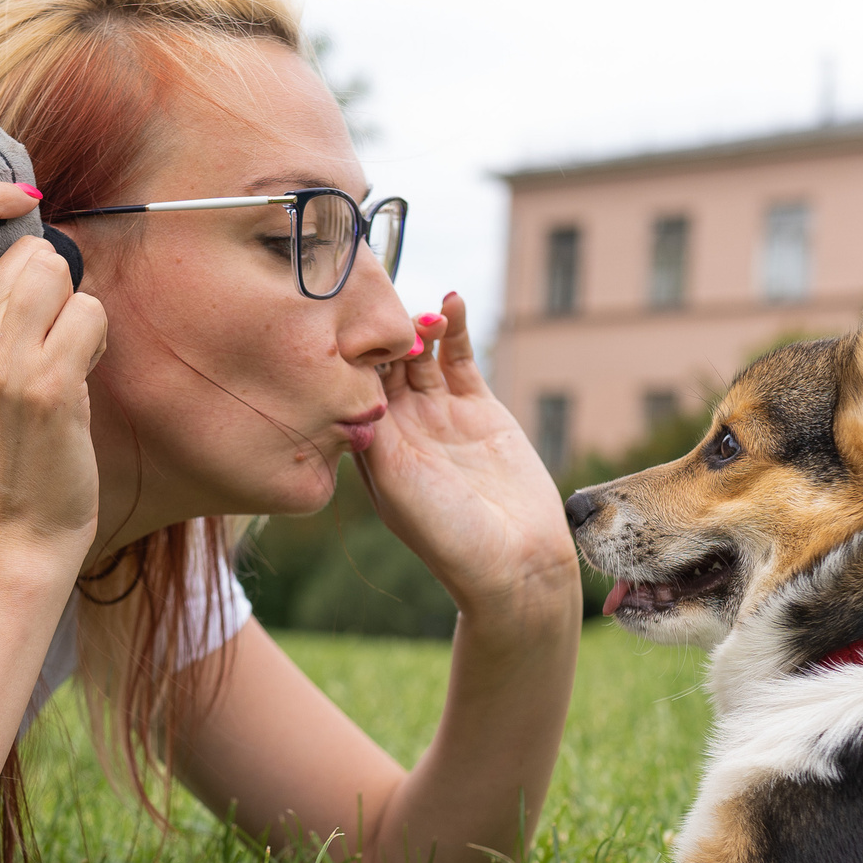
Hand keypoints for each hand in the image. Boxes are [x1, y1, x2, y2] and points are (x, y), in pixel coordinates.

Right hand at [0, 182, 107, 568]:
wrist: (9, 531)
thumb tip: (9, 243)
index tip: (18, 200)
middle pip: (28, 252)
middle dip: (53, 280)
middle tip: (48, 331)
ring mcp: (2, 362)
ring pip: (60, 275)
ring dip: (75, 309)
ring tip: (62, 355)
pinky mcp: (48, 385)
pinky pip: (90, 316)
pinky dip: (94, 340)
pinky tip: (78, 376)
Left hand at [361, 293, 577, 616]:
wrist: (514, 559)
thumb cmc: (446, 532)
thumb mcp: (393, 481)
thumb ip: (372, 429)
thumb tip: (350, 376)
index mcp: (370, 446)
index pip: (349, 385)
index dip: (348, 354)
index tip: (348, 326)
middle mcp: (401, 427)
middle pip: (382, 362)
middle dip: (381, 334)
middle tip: (386, 310)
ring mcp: (439, 414)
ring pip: (420, 354)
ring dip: (417, 328)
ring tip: (423, 316)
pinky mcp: (479, 407)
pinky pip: (460, 358)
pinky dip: (455, 329)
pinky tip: (452, 303)